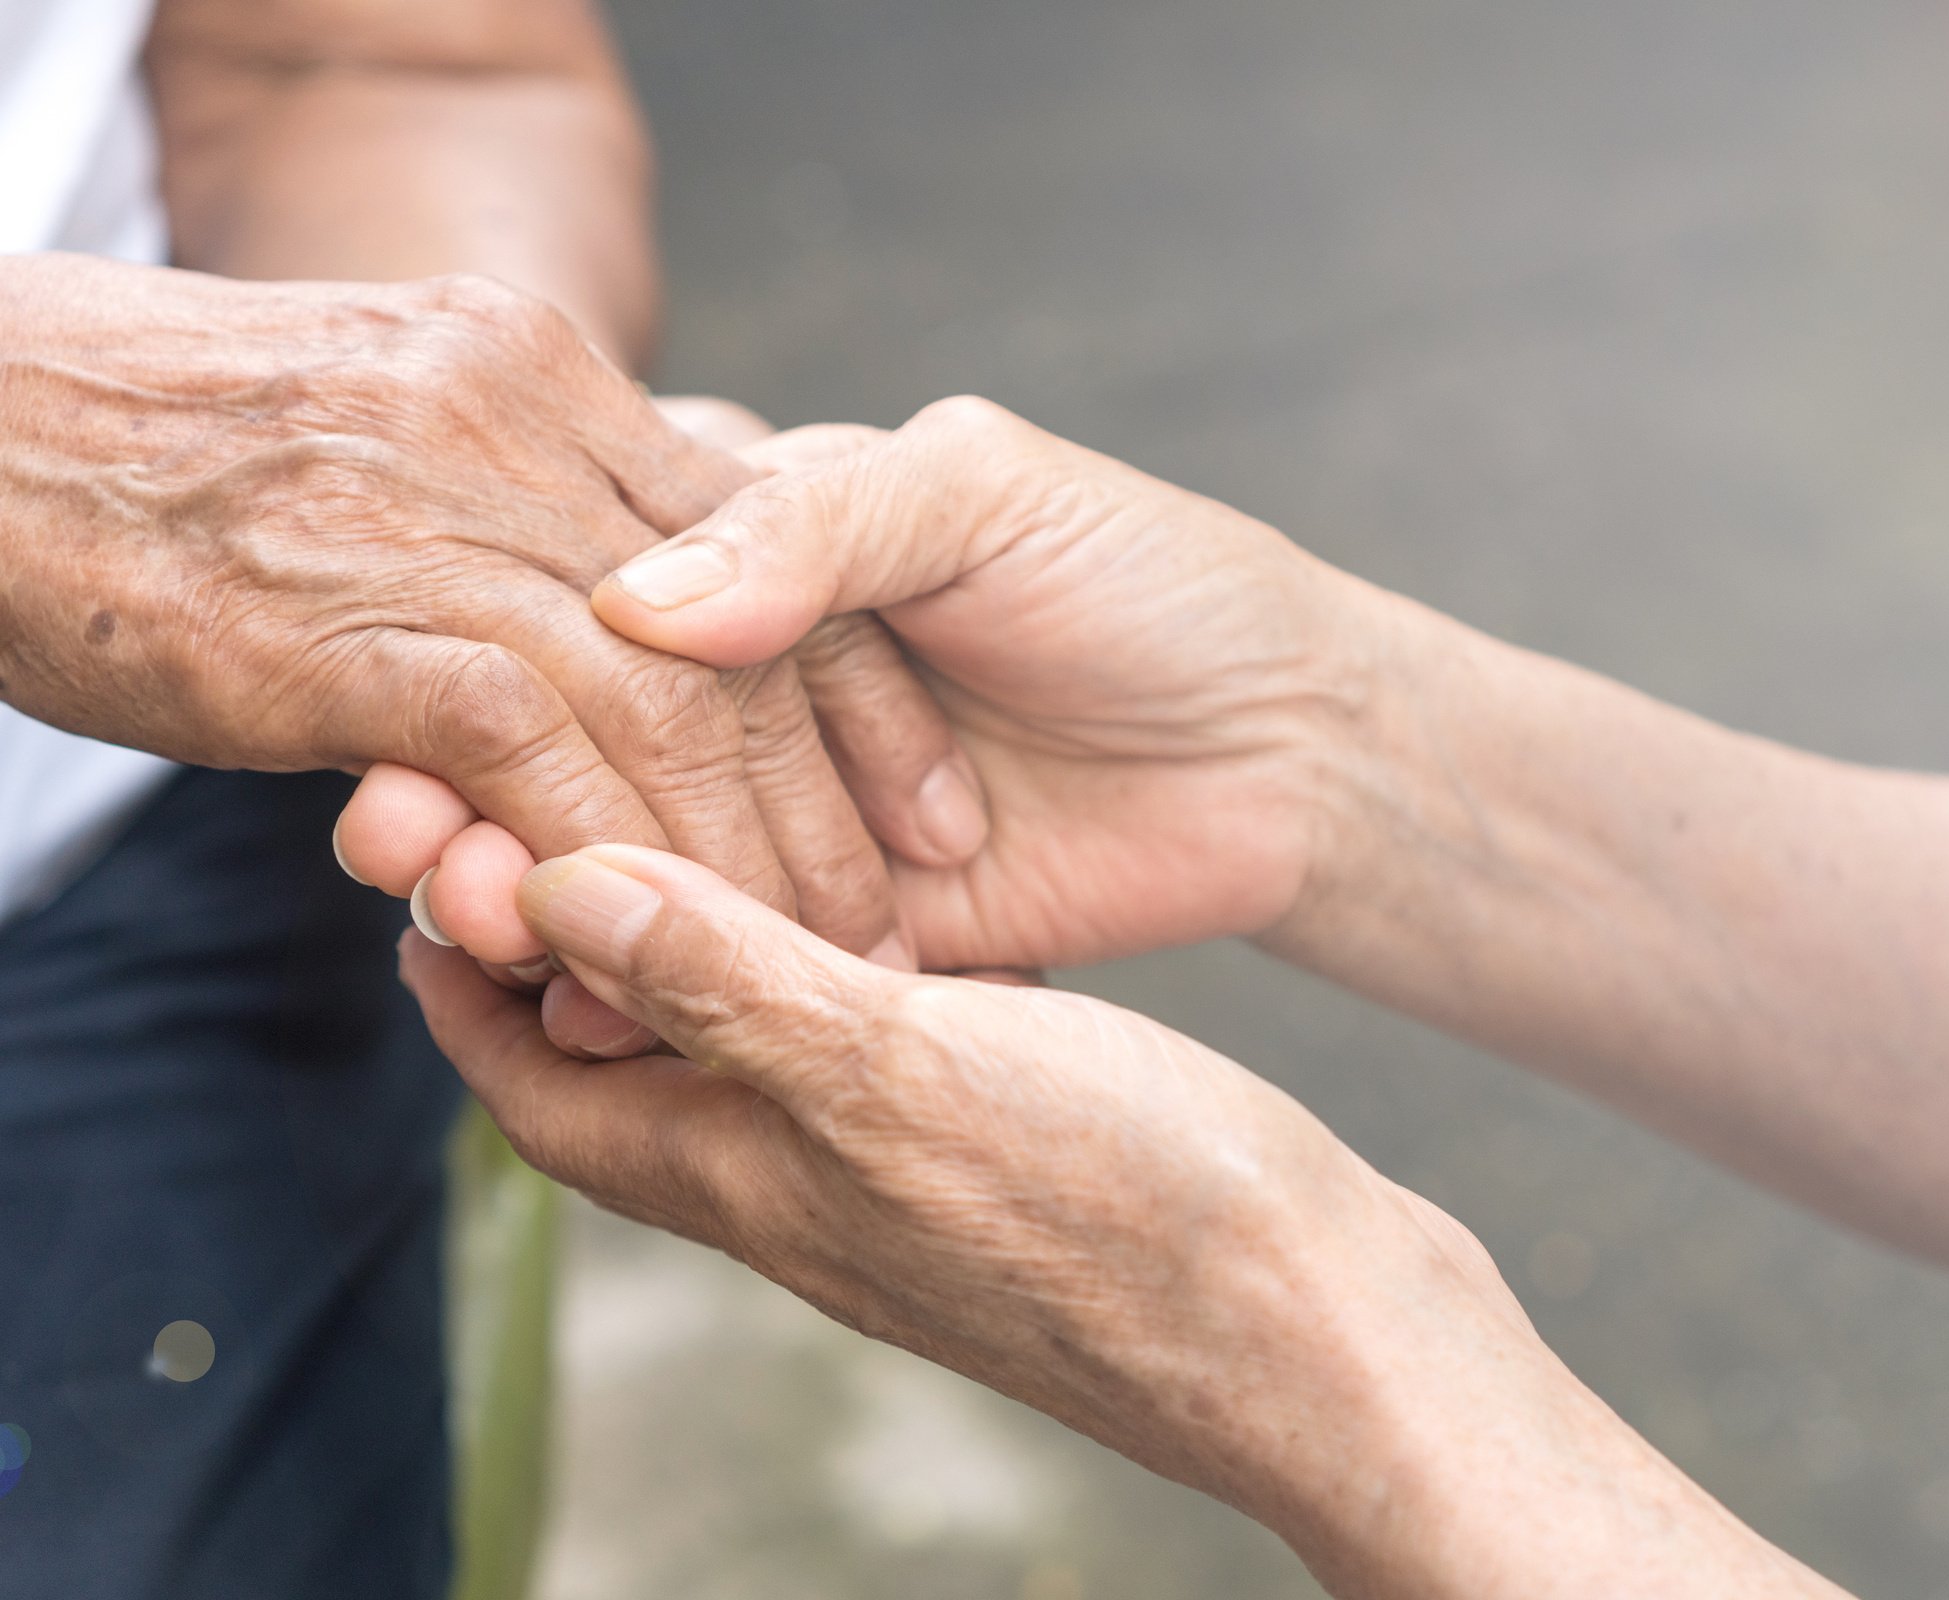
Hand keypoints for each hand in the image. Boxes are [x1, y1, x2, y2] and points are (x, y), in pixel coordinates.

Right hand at [0, 256, 977, 982]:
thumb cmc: (152, 446)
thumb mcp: (377, 427)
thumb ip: (508, 506)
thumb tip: (608, 630)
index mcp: (544, 376)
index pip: (773, 542)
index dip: (865, 689)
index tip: (926, 803)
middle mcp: (523, 430)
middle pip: (748, 642)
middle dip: (834, 805)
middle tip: (887, 930)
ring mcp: (443, 521)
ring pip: (668, 714)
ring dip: (745, 867)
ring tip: (808, 973)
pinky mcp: (358, 624)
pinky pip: (539, 762)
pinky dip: (608, 868)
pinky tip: (646, 956)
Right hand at [347, 395, 1378, 977]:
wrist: (1292, 744)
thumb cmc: (1153, 582)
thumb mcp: (986, 497)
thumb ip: (819, 527)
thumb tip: (636, 597)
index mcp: (768, 554)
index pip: (590, 603)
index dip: (492, 656)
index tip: (403, 719)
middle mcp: (757, 690)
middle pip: (581, 745)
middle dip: (480, 798)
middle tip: (395, 851)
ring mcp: (797, 818)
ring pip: (638, 864)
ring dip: (542, 900)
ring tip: (464, 933)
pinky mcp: (855, 932)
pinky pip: (736, 964)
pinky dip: (660, 991)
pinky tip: (582, 1016)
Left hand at [403, 845, 1835, 1599]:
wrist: (1320, 1321)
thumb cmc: (1123, 1209)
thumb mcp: (900, 1075)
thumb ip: (723, 982)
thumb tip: (546, 885)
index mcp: (739, 1168)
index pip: (523, 1058)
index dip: (455, 939)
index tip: (427, 811)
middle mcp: (787, 1175)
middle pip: (610, 1035)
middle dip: (554, 905)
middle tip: (531, 762)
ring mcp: (884, 1161)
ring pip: (731, 1020)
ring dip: (688, 906)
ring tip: (683, 771)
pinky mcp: (979, 1132)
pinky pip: (844, 1017)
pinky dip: (812, 928)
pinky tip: (855, 853)